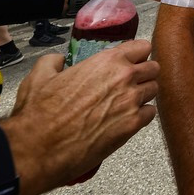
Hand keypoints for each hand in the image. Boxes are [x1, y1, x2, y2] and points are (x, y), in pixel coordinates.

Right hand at [0, 40, 158, 194]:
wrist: (40, 147)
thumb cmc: (40, 112)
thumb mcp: (40, 75)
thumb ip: (54, 61)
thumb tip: (59, 61)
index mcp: (106, 61)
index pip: (141, 47)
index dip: (137, 53)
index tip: (131, 60)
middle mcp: (124, 78)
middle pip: (153, 68)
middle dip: (144, 73)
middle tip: (131, 81)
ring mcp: (131, 102)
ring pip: (154, 90)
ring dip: (143, 94)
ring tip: (127, 101)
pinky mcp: (132, 126)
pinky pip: (150, 114)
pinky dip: (141, 115)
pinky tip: (127, 118)